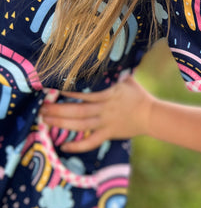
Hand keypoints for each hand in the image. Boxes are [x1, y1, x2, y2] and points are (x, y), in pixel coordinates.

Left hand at [40, 76, 154, 152]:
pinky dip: (78, 145)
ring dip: (61, 123)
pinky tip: (64, 146)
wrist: (152, 115)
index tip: (51, 89)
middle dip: (57, 109)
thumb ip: (114, 73)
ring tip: (45, 120)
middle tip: (41, 108)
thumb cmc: (140, 96)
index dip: (66, 91)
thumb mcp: (128, 79)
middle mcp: (104, 108)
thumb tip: (106, 61)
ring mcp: (106, 122)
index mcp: (107, 94)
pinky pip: (91, 141)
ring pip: (80, 124)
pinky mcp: (109, 133)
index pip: (83, 92)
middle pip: (77, 110)